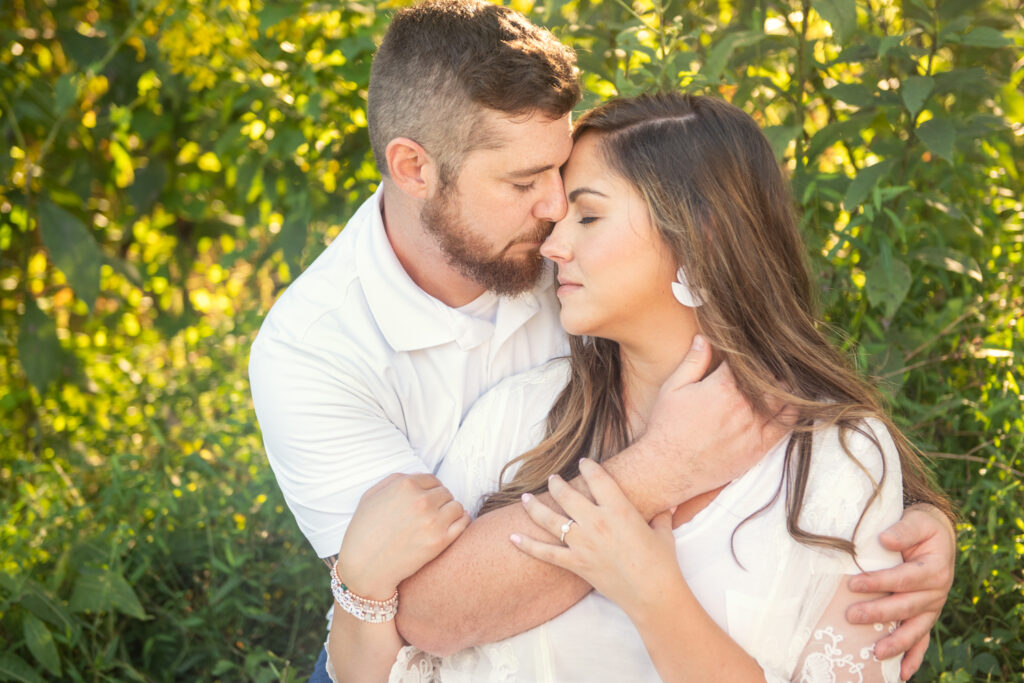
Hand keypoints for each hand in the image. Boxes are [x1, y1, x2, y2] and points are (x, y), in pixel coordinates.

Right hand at [338, 473, 469, 599]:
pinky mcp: (440, 541)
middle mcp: (421, 500)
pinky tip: (452, 526)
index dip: (429, 490)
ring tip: (438, 521)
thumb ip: (395, 480)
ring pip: (457, 506)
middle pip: (445, 492)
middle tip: (429, 514)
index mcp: (405, 485)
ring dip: (450, 512)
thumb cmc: (363, 532)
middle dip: (439, 501)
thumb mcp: (371, 496)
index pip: (432, 480)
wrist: (364, 568)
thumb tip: (417, 477)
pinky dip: (461, 522)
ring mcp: (432, 521)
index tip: (425, 500)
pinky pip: (463, 522)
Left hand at [509, 458, 681, 618]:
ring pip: (551, 519)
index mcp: (620, 509)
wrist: (653, 595)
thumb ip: (660, 516)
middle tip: (553, 479)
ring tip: (526, 498)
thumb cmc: (662, 563)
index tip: (583, 462)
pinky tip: (512, 536)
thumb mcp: (663, 533)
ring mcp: (584, 544)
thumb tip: (666, 507)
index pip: (598, 478)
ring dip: (535, 507)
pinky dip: (527, 545)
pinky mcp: (576, 564)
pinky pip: (545, 553)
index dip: (588, 466)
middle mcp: (597, 522)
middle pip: (568, 495)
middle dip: (557, 484)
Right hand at [640, 335, 792, 503]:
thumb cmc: (666, 426)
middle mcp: (742, 406)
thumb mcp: (673, 388)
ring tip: (775, 386)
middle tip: (763, 370)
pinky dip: (791, 412)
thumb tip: (704, 338)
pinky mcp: (758, 448)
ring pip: (782, 399)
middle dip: (766, 372)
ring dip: (781, 389)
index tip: (747, 358)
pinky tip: (788, 405)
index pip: (747, 362)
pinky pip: (786, 426)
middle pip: (768, 378)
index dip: (748, 358)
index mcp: (722, 386)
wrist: (668, 468)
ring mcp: (752, 428)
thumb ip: (693, 361)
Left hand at [845, 504, 955, 679]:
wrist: (936, 535)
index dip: (879, 582)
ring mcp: (932, 607)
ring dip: (896, 643)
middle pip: (906, 606)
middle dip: (878, 613)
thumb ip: (903, 530)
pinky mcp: (926, 615)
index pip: (903, 579)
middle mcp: (937, 592)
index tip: (853, 584)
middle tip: (851, 616)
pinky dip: (913, 657)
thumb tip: (884, 540)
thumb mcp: (917, 521)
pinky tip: (901, 674)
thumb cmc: (921, 527)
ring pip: (915, 628)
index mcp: (934, 569)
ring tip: (876, 653)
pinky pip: (921, 639)